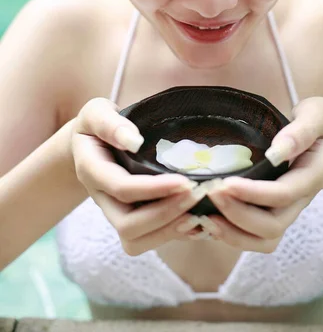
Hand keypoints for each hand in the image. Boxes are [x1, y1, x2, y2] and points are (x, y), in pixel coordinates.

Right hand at [71, 98, 207, 254]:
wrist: (90, 143)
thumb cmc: (97, 124)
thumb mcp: (96, 112)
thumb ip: (110, 123)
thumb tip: (134, 140)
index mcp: (91, 170)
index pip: (121, 188)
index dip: (153, 189)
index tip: (184, 181)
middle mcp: (101, 198)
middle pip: (128, 225)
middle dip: (165, 214)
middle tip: (198, 194)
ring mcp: (114, 212)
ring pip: (135, 241)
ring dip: (169, 230)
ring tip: (199, 212)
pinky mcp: (129, 219)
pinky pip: (146, 241)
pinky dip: (172, 235)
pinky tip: (197, 222)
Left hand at [198, 97, 322, 249]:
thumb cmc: (320, 123)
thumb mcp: (317, 115)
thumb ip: (301, 131)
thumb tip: (277, 151)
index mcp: (314, 175)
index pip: (284, 194)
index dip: (254, 193)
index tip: (226, 183)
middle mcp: (301, 199)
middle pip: (273, 225)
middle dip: (238, 214)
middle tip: (210, 193)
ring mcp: (289, 210)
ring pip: (265, 239)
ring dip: (233, 233)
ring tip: (205, 216)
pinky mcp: (275, 213)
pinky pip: (256, 237)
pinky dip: (233, 235)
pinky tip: (209, 222)